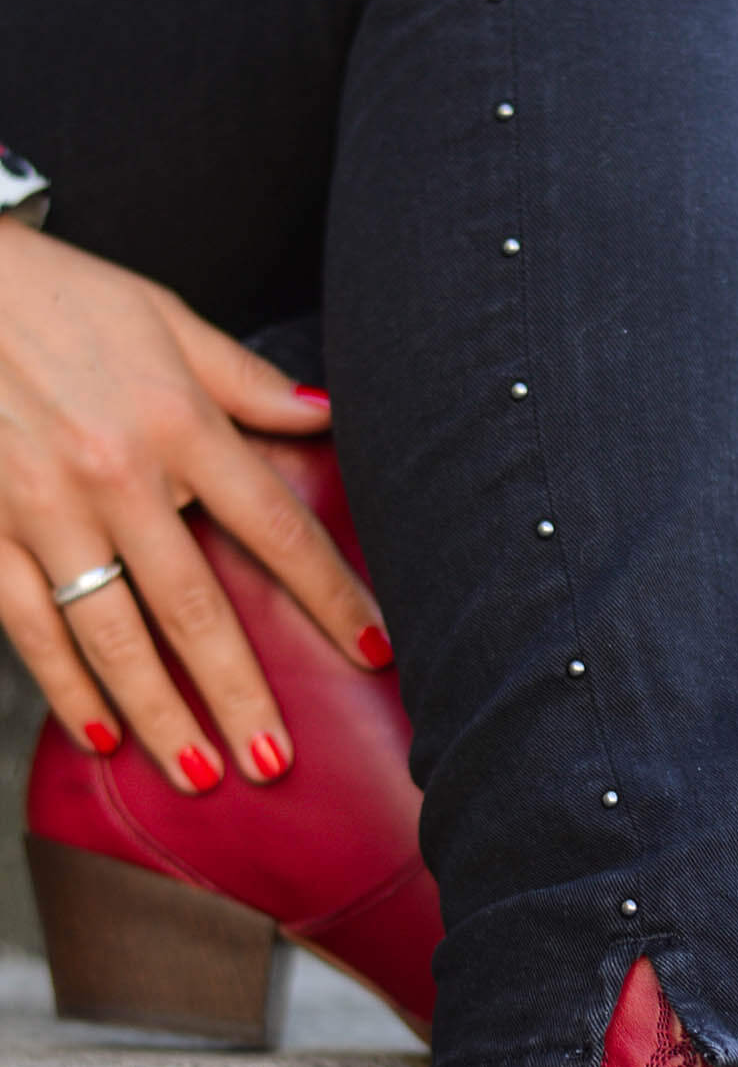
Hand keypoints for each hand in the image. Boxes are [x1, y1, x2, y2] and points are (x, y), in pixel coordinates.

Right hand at [0, 217, 389, 790]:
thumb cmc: (53, 293)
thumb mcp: (162, 316)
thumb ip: (244, 379)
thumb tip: (324, 415)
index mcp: (176, 421)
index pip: (275, 526)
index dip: (329, 594)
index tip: (374, 653)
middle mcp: (116, 475)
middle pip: (195, 605)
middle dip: (239, 692)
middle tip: (274, 761)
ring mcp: (42, 508)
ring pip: (110, 633)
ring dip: (157, 711)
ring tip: (199, 773)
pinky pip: (27, 624)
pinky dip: (65, 684)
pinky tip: (99, 734)